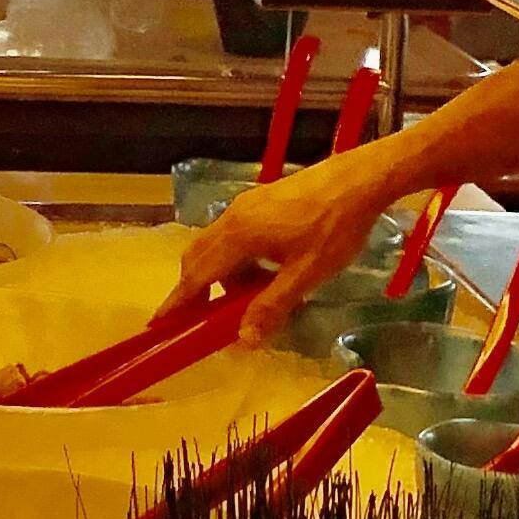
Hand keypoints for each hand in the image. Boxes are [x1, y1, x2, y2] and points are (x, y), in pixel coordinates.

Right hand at [159, 146, 412, 342]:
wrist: (359, 178)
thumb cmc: (335, 227)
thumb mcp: (307, 274)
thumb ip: (272, 306)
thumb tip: (242, 340)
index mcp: (238, 236)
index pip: (196, 275)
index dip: (177, 301)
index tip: (159, 323)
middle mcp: (232, 218)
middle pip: (198, 258)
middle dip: (196, 291)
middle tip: (204, 321)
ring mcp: (246, 206)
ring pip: (217, 247)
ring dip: (224, 277)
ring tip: (251, 301)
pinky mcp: (260, 202)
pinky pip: (234, 236)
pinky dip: (238, 261)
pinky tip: (268, 273)